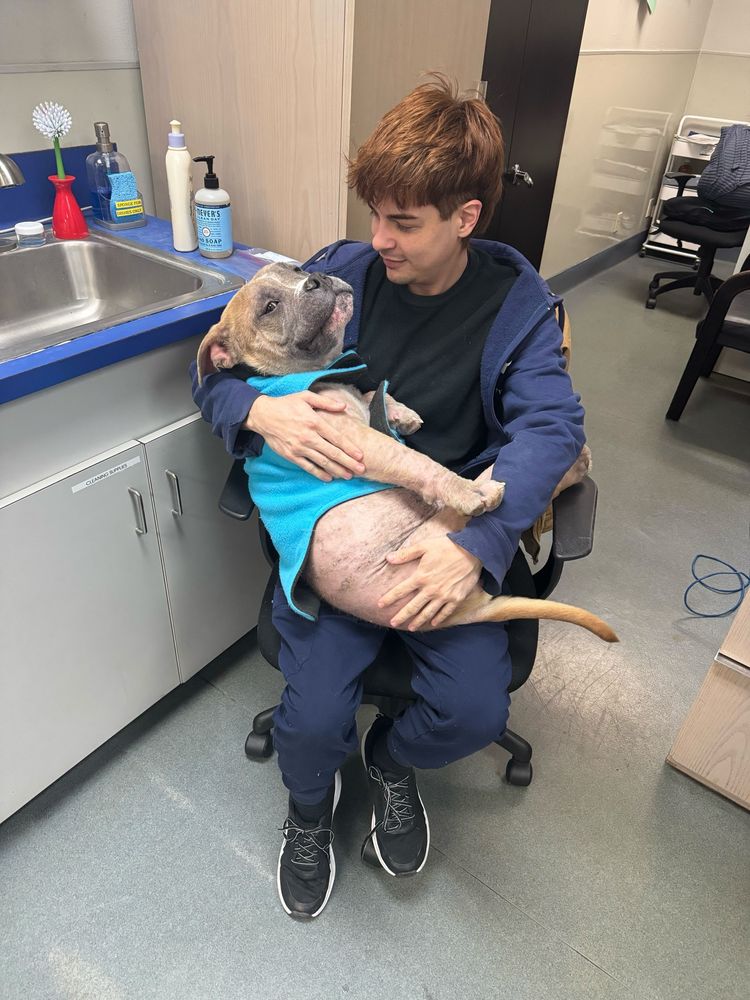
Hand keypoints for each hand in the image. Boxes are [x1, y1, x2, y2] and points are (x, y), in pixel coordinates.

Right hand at [246, 392, 365, 481]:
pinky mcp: (291, 456)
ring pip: (322, 462)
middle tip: (361, 470)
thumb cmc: (285, 404)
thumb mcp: (306, 397)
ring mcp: (299, 448)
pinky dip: (319, 473)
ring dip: (337, 470)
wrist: (262, 415)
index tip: (360, 456)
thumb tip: (343, 407)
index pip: (336, 438)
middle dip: (348, 462)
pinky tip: (329, 478)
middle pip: (332, 453)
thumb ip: (326, 402)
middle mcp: (308, 437)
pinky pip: (308, 467)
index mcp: (314, 422)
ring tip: (349, 476)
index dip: (350, 448)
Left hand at [378, 536, 481, 629]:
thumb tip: (388, 558)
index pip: (400, 590)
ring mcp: (444, 596)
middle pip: (412, 606)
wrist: (472, 551)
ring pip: (427, 612)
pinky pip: (445, 612)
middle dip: (401, 616)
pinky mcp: (456, 598)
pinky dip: (438, 618)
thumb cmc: (447, 546)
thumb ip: (405, 554)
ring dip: (418, 621)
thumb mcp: (424, 546)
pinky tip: (432, 623)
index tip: (380, 605)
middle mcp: (430, 589)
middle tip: (393, 623)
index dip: (389, 598)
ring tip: (410, 627)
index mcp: (421, 576)